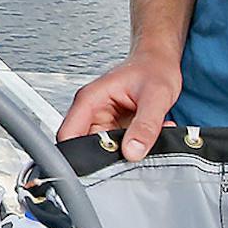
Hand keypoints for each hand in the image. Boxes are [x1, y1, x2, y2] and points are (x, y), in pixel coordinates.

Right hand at [57, 53, 181, 159]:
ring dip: (127, 151)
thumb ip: (145, 126)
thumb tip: (133, 151)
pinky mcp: (114, 128)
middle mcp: (92, 111)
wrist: (160, 61)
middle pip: (86, 147)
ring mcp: (102, 121)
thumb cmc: (153, 68)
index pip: (68, 134)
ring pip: (104, 150)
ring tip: (147, 139)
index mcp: (90, 99)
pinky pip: (119, 147)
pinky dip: (135, 147)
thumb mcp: (155, 96)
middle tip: (135, 151)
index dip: (77, 155)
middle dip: (111, 156)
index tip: (99, 167)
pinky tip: (150, 137)